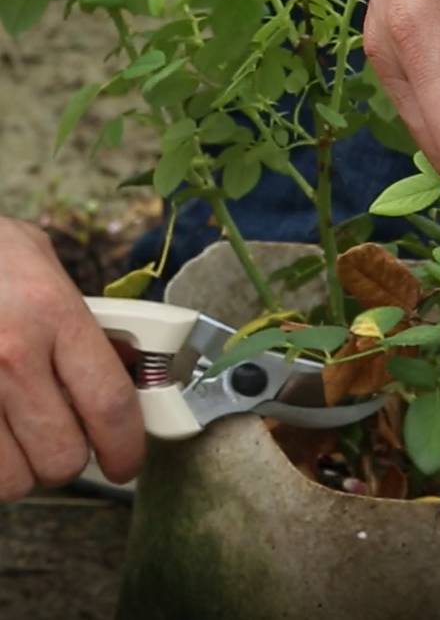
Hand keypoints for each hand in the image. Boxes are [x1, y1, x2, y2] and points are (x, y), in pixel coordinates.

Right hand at [0, 217, 144, 500]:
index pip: (109, 401)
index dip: (126, 444)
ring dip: (19, 469)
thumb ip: (82, 312)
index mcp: (51, 312)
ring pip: (11, 480)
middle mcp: (10, 354)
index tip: (126, 460)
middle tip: (59, 437)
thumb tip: (127, 360)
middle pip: (62, 455)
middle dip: (67, 457)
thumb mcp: (36, 258)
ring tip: (13, 436)